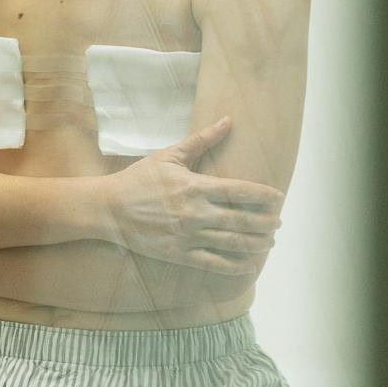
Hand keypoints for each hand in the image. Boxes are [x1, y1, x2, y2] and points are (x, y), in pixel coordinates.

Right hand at [95, 116, 284, 272]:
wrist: (108, 209)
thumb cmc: (139, 179)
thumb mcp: (169, 155)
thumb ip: (202, 140)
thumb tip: (228, 120)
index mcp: (195, 187)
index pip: (239, 191)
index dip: (263, 196)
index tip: (279, 198)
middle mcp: (194, 213)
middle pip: (241, 220)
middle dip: (265, 222)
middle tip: (279, 222)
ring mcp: (187, 236)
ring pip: (231, 243)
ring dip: (255, 244)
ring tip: (270, 242)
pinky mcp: (178, 255)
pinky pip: (212, 263)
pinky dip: (234, 265)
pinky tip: (249, 265)